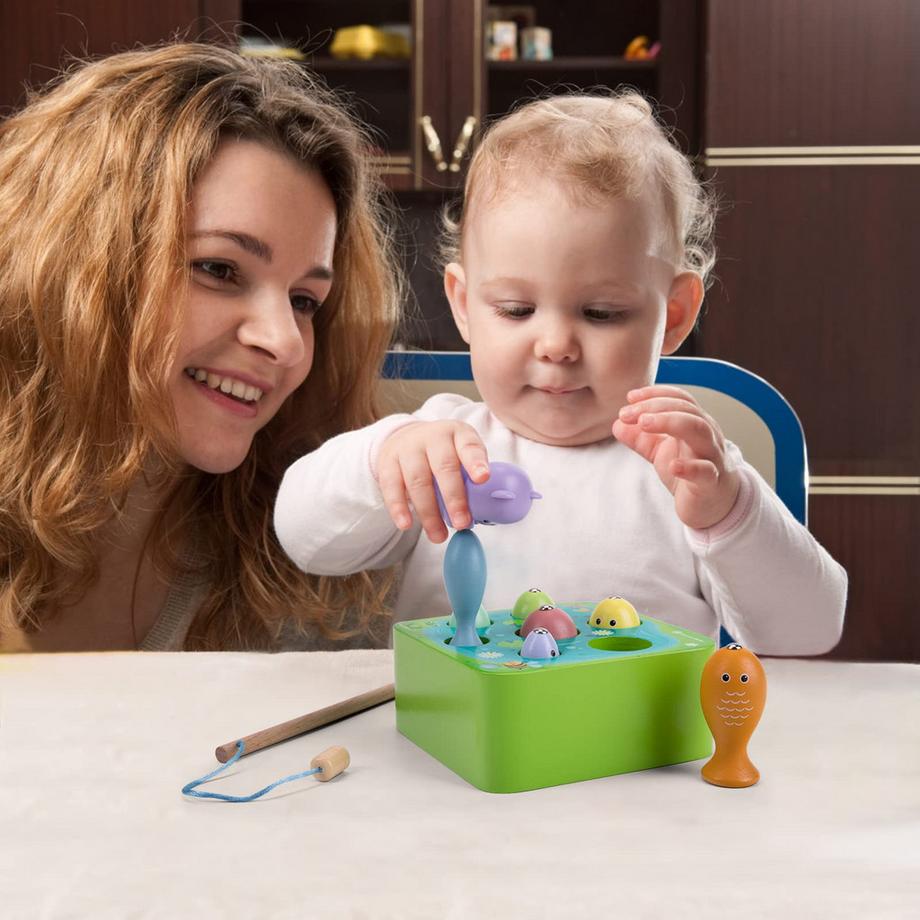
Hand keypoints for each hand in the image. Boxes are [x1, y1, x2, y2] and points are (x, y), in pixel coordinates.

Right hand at [375, 420, 489, 542]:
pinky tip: (406, 525)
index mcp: (458, 434)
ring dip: (429, 512)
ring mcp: (408, 449)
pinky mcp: (388, 462)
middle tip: (461, 523)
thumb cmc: (443, 453)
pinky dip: (398, 508)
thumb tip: (485, 513)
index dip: (476, 462)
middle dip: (454, 498)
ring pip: (418, 480)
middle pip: (443, 466)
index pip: (469, 445)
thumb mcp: (461, 453)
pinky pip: (391, 487)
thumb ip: (472, 477)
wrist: (406, 438)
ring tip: (438, 536)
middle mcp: (433, 437)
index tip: (483, 478)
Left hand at [612, 384, 740, 529]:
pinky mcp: (711, 482)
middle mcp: (707, 435)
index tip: (630, 398)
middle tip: (627, 414)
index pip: (680, 399)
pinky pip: (705, 471)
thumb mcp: (660, 452)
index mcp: (695, 424)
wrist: (714, 505)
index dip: (655, 394)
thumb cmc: (691, 473)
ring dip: (670, 422)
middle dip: (655, 407)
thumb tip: (617, 424)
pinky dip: (689, 467)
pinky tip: (673, 465)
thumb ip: (640, 439)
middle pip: (687, 410)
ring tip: (644, 424)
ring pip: (700, 431)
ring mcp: (712, 457)